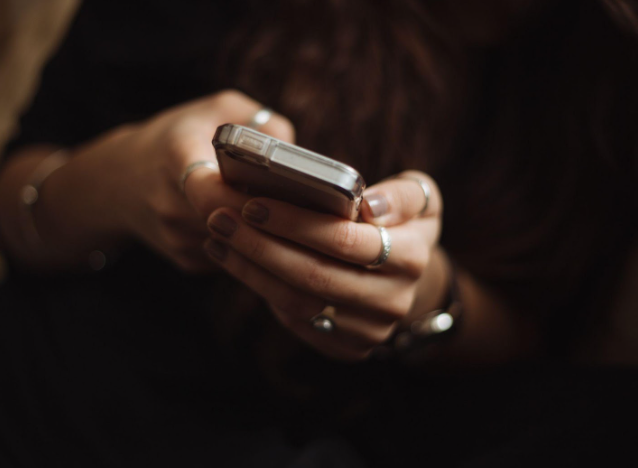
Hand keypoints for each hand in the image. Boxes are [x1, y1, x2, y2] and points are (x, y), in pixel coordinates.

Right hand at [56, 90, 293, 270]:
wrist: (119, 181)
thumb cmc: (177, 138)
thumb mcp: (216, 110)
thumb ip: (259, 121)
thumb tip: (297, 154)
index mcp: (175, 159)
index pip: (211, 191)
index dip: (249, 198)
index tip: (284, 194)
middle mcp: (171, 206)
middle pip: (233, 224)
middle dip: (272, 219)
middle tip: (310, 211)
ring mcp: (177, 240)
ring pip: (238, 246)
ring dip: (267, 235)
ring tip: (299, 219)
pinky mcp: (186, 261)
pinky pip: (232, 257)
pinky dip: (253, 246)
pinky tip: (266, 229)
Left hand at [203, 171, 443, 359]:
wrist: (404, 278)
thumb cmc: (400, 225)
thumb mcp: (419, 198)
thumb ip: (402, 195)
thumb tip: (369, 206)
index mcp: (412, 258)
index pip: (344, 240)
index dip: (294, 223)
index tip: (253, 204)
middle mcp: (393, 300)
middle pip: (313, 275)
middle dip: (260, 245)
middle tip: (220, 219)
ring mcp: (369, 330)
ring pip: (297, 302)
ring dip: (250, 269)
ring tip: (218, 238)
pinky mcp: (346, 348)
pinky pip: (295, 321)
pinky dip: (260, 289)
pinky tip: (235, 261)